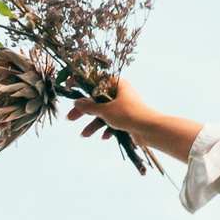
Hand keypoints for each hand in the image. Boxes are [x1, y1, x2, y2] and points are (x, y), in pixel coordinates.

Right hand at [64, 78, 202, 164]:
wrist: (149, 129)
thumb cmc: (127, 114)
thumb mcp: (104, 110)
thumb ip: (89, 106)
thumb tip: (77, 102)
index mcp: (118, 85)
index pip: (96, 82)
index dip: (82, 86)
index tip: (70, 88)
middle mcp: (122, 93)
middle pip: (98, 100)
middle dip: (84, 111)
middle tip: (70, 118)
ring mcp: (126, 106)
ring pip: (105, 113)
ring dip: (94, 124)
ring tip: (84, 135)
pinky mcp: (129, 118)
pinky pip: (114, 122)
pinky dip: (108, 129)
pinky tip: (105, 137)